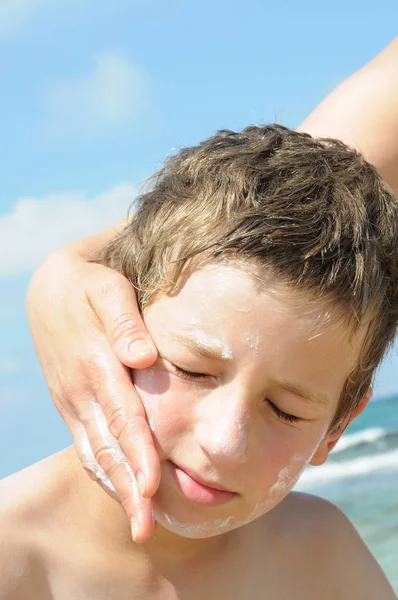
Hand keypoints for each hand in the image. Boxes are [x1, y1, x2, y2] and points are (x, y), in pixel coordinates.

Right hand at [27, 245, 158, 542]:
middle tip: (147, 527)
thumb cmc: (90, 285)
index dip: (136, 452)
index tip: (150, 487)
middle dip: (127, 488)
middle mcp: (79, 389)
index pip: (120, 416)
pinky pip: (85, 443)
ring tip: (138, 522)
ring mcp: (71, 400)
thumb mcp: (106, 288)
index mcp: (94, 363)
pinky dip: (102, 470)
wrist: (52, 289)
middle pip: (106, 446)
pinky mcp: (70, 403)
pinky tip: (118, 489)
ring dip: (115, 488)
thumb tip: (143, 358)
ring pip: (94, 451)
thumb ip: (124, 321)